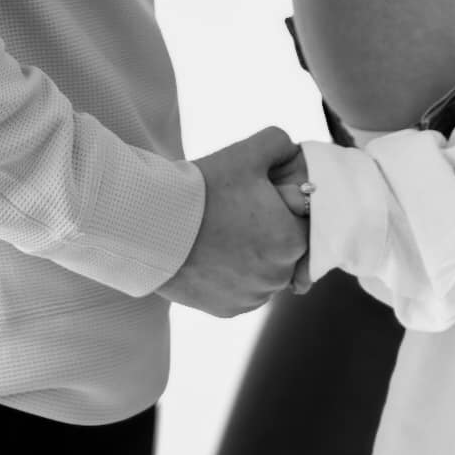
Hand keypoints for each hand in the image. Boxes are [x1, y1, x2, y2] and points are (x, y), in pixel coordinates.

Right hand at [158, 127, 309, 317]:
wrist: (151, 227)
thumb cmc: (205, 188)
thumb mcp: (248, 152)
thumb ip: (281, 144)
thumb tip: (293, 151)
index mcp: (292, 240)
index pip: (303, 220)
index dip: (282, 203)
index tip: (256, 194)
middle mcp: (278, 276)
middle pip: (285, 247)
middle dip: (270, 229)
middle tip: (237, 209)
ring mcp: (252, 297)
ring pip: (264, 270)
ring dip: (253, 254)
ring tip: (222, 230)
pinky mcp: (227, 310)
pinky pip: (242, 290)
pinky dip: (233, 275)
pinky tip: (213, 253)